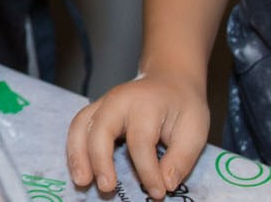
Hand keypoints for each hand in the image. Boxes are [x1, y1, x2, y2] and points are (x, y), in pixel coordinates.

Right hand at [66, 72, 210, 199]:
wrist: (169, 79)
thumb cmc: (183, 106)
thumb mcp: (195, 131)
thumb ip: (181, 159)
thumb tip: (165, 184)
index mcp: (146, 104)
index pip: (141, 141)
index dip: (148, 171)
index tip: (158, 193)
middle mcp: (118, 101)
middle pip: (101, 129)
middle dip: (100, 160)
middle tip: (106, 188)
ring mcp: (102, 104)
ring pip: (80, 126)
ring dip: (77, 155)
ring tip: (82, 181)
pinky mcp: (94, 111)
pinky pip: (77, 128)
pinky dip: (75, 149)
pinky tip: (80, 170)